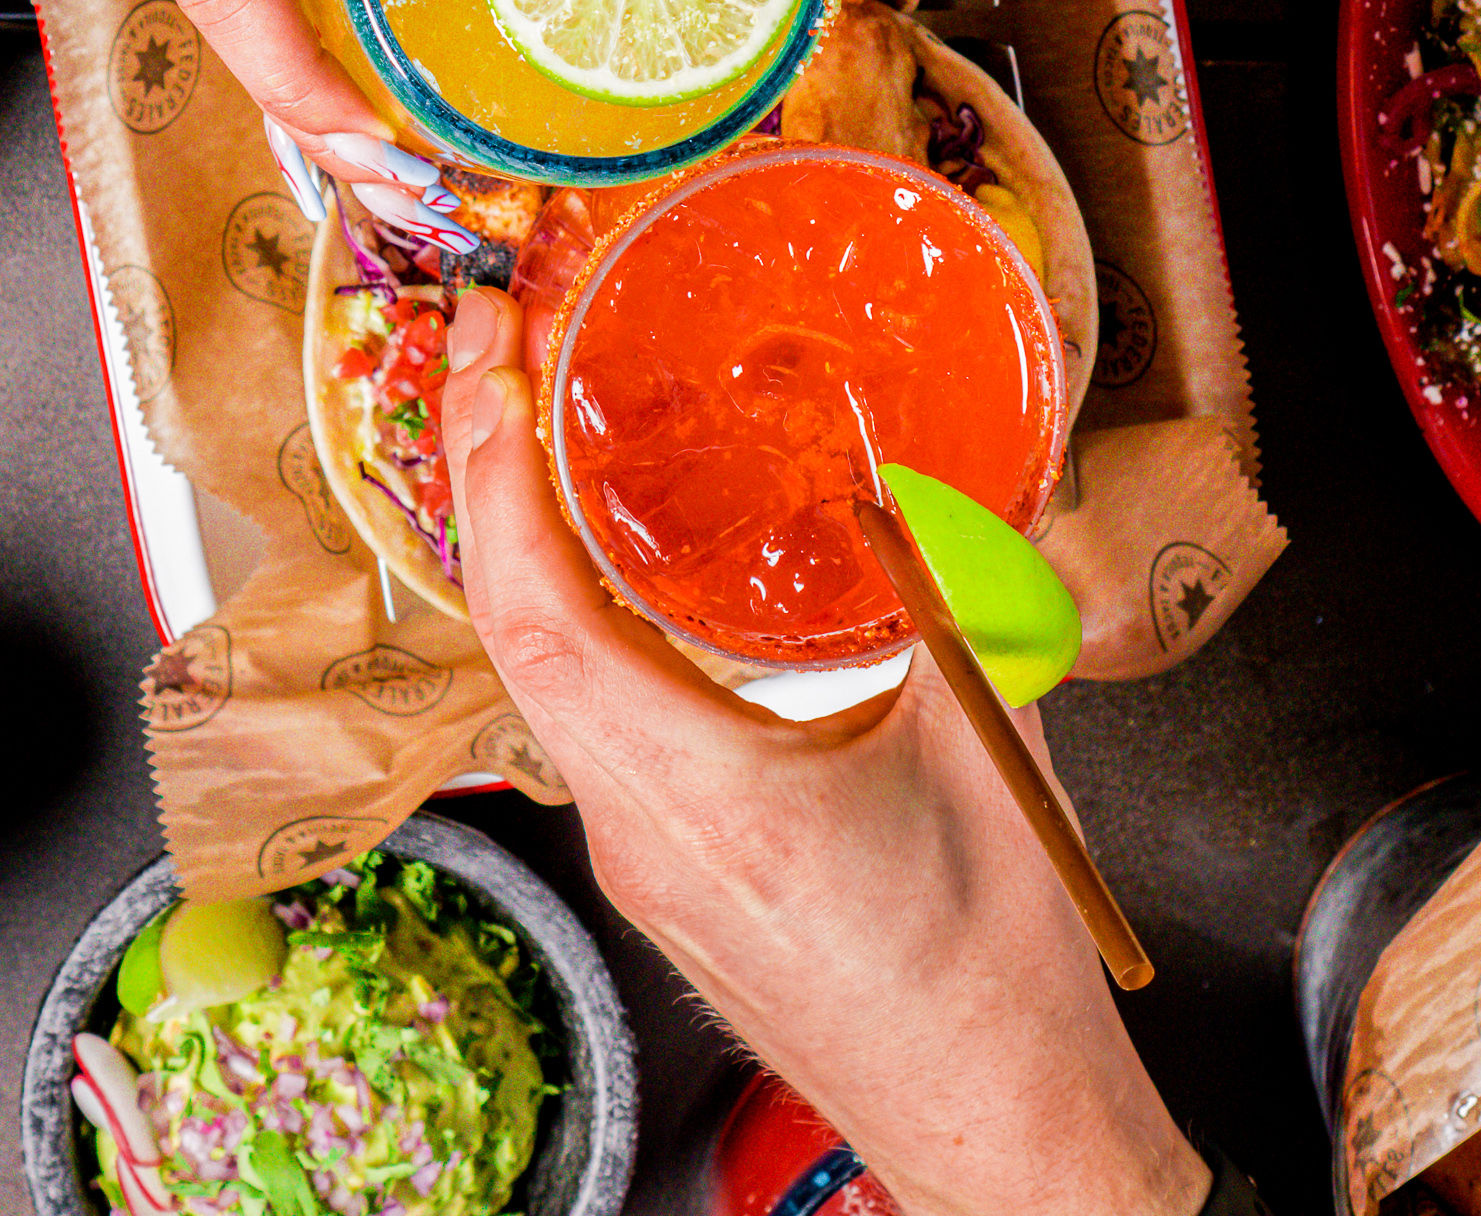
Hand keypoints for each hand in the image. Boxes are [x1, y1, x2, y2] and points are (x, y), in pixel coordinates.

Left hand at [441, 288, 1210, 1215]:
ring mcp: (642, 858)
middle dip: (488, 482)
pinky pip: (588, 720)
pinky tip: (606, 564)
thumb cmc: (993, 969)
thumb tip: (922, 478)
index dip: (497, 486)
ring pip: (542, 680)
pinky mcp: (665, 869)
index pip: (543, 624)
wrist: (994, 1122)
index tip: (486, 372)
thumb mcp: (986, 740)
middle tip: (496, 359)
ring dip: (523, 548)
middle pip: (517, 638)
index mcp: (707, 798)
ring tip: (531, 434)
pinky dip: (573, 616)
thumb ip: (949, 590)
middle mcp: (642, 831)